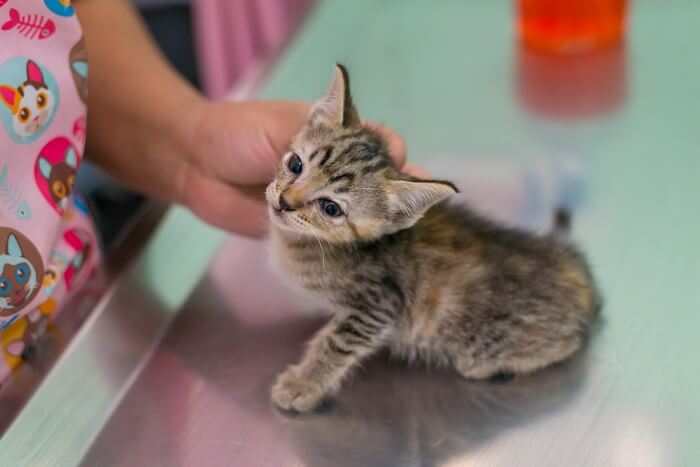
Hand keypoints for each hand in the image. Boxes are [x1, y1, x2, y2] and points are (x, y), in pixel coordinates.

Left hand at [180, 100, 421, 236]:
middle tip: (410, 208)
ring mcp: (317, 200)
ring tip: (398, 232)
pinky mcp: (301, 227)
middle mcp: (330, 170)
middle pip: (373, 184)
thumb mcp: (284, 126)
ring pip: (355, 213)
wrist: (190, 164)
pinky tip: (367, 251)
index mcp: (332, 137)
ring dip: (375, 223)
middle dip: (394, 195)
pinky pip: (328, 236)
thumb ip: (330, 137)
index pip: (375, 146)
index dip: (394, 156)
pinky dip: (346, 243)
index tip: (402, 165)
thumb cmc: (237, 134)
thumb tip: (382, 143)